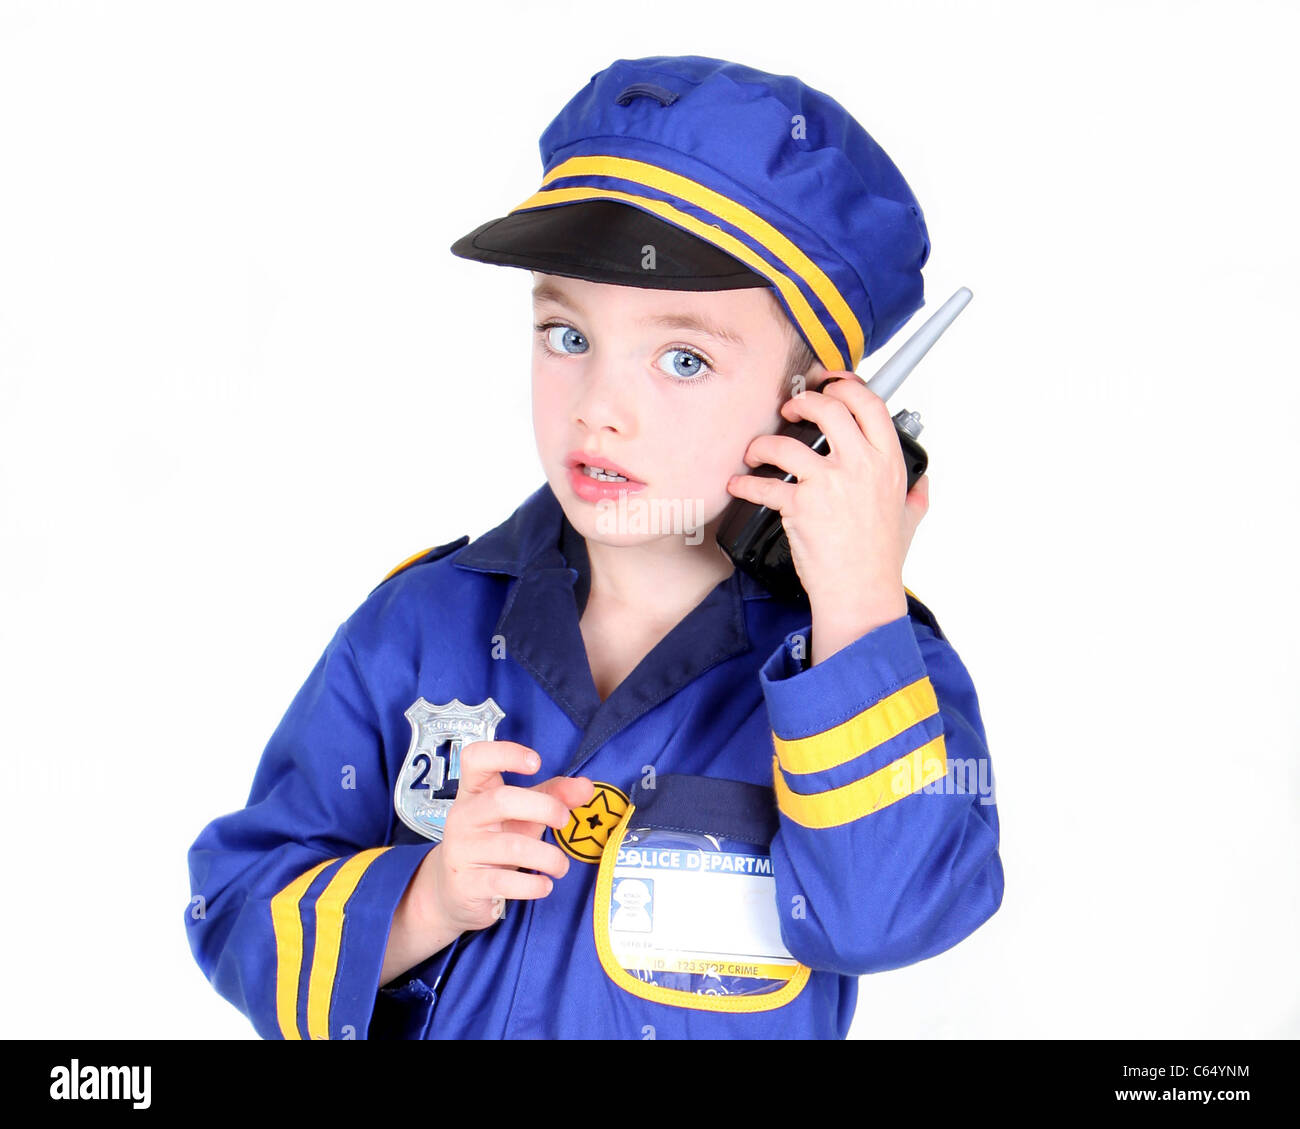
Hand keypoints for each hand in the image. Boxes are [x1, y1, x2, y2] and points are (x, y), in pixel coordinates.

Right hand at [409, 741, 594, 935]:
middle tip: (564, 821)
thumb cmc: (492, 843)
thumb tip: (587, 787)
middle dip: (544, 808)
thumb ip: (552, 797)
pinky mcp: (465, 884)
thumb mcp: (521, 815)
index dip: (505, 753)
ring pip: (511, 846)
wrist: (454, 891)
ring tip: (560, 865)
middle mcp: (463, 816)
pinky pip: (505, 882)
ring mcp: (461, 850)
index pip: (476, 758)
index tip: (536, 762)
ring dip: (548, 857)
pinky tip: (544, 885)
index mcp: (474, 792)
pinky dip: (533, 885)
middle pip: (502, 800)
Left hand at [725, 373, 928, 618]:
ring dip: (764, 443)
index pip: (869, 404)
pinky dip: (744, 483)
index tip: (830, 384)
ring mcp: (829, 483)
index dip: (846, 386)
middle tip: (789, 409)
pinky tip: (737, 484)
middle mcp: (860, 465)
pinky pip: (763, 484)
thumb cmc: (882, 559)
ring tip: (757, 451)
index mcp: (887, 462)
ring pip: (786, 443)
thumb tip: (921, 481)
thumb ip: (916, 494)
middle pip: (828, 409)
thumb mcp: (910, 519)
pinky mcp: (800, 505)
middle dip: (802, 401)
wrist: (861, 593)